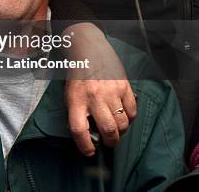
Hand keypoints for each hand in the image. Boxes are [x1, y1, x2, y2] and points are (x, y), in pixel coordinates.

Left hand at [63, 23, 136, 155]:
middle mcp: (94, 97)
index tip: (89, 151)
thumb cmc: (77, 76)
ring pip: (123, 123)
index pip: (79, 130)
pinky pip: (132, 110)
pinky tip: (123, 114)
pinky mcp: (124, 86)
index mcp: (76, 100)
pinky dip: (129, 117)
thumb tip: (87, 135)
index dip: (84, 145)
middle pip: (108, 129)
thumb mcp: (69, 94)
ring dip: (121, 131)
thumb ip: (77, 113)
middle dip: (110, 142)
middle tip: (109, 142)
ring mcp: (111, 91)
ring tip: (116, 129)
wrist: (88, 50)